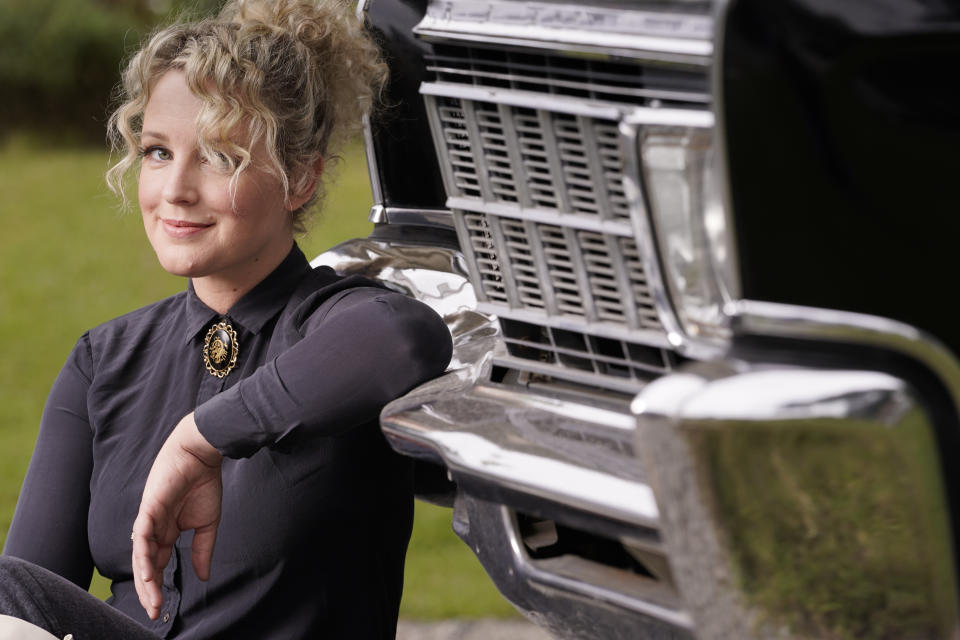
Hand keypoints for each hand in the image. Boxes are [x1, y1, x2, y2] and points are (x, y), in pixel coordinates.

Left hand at [131, 412, 222, 619]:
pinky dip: (144, 557)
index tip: (162, 608)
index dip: (158, 586)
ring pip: (141, 556)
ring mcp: (149, 520)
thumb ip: (203, 550)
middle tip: (154, 612)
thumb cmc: (204, 484)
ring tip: (152, 599)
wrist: (201, 456)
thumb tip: (203, 577)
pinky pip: (142, 538)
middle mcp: (154, 529)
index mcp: (168, 532)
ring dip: (145, 579)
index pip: (159, 565)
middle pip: (146, 566)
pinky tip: (148, 574)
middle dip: (149, 590)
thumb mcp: (208, 524)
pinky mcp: (148, 510)